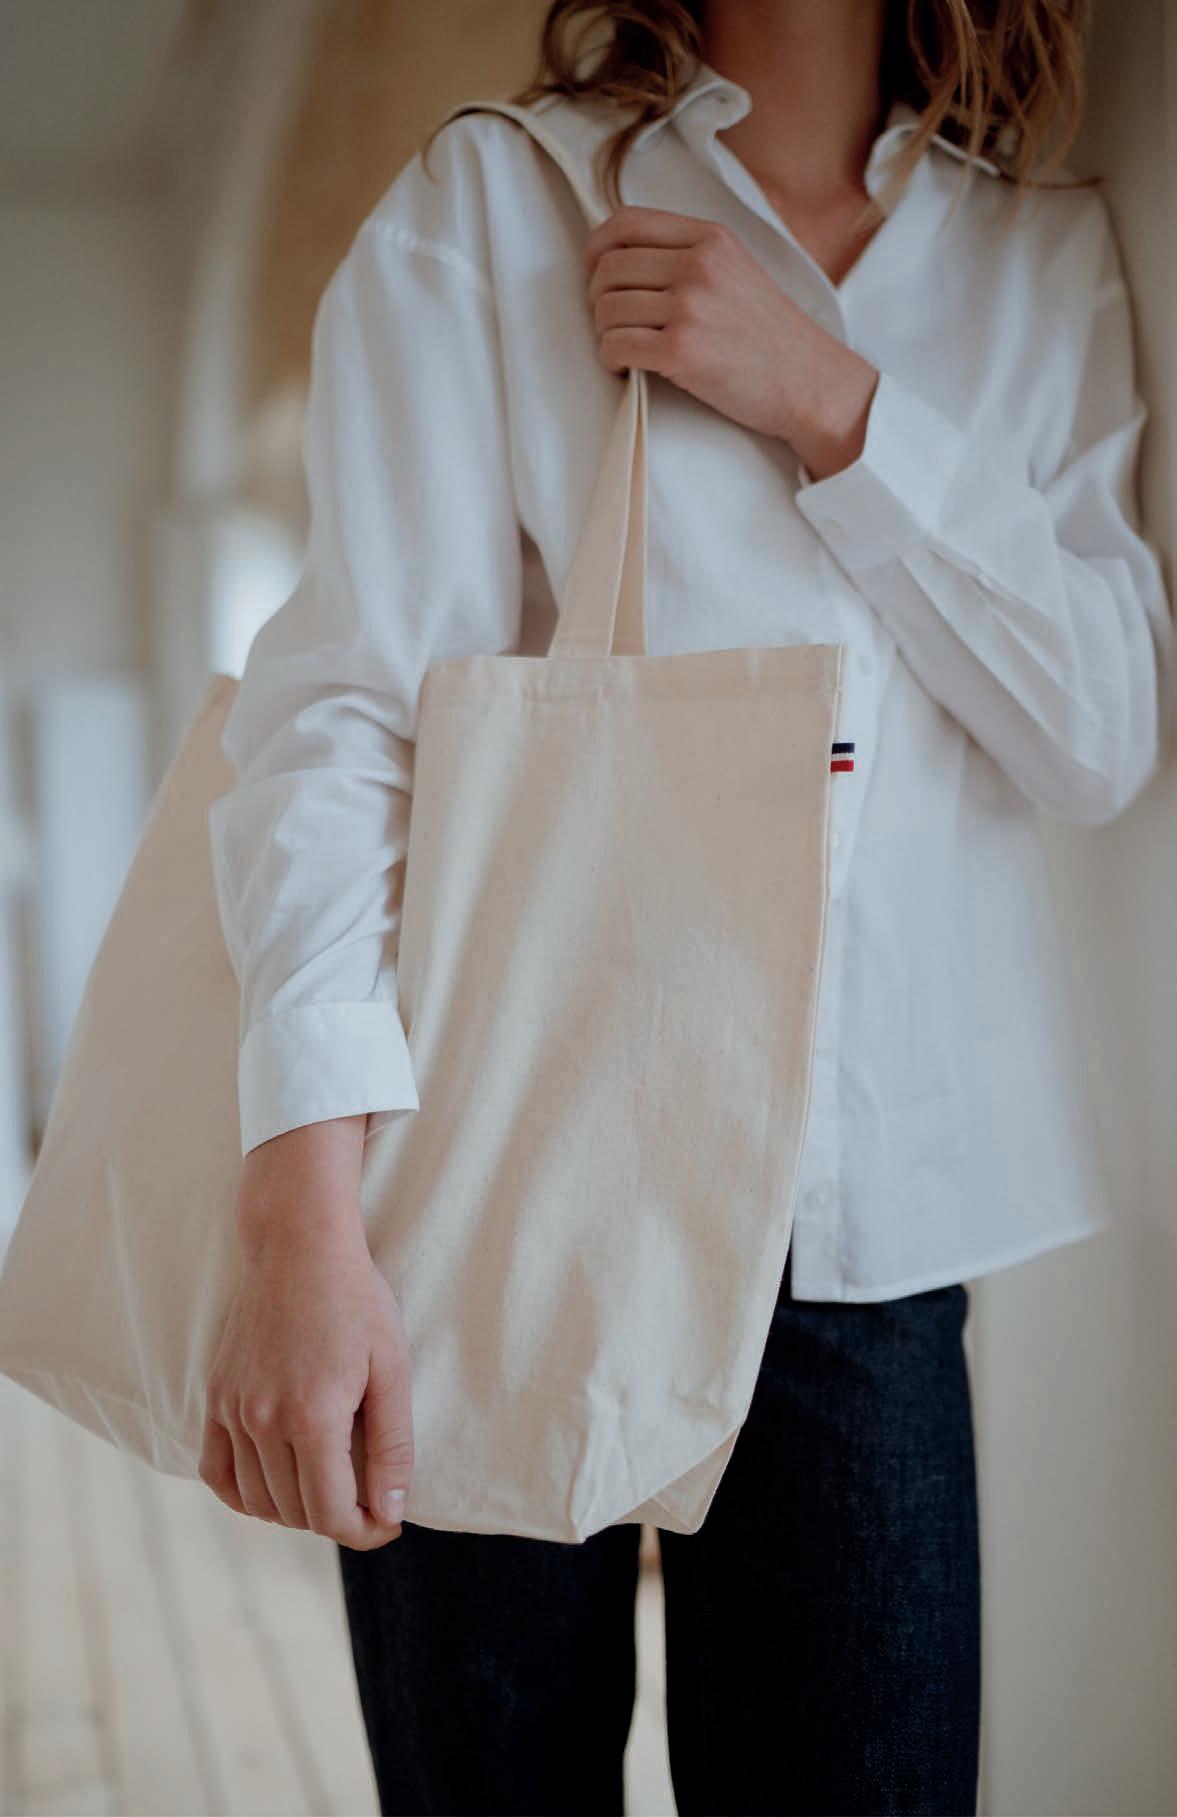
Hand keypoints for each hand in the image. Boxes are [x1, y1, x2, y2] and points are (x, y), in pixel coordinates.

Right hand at [199, 1123, 412, 1550]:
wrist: (298, 1247)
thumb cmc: (355, 1303)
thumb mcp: (392, 1370)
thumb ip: (392, 1447)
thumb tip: (390, 1512)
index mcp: (313, 1417)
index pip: (331, 1513)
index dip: (365, 1530)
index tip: (388, 1522)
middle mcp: (263, 1421)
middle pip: (296, 1513)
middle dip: (338, 1520)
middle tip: (370, 1503)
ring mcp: (232, 1411)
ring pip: (258, 1501)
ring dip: (296, 1510)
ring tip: (331, 1490)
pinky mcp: (214, 1399)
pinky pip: (216, 1474)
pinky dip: (245, 1496)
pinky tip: (275, 1488)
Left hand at [584, 204, 878, 478]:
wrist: (810, 382)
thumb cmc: (772, 336)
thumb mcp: (738, 271)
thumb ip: (690, 256)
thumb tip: (626, 258)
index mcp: (710, 239)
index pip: (627, 223)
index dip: (597, 248)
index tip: (595, 272)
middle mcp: (698, 266)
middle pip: (609, 268)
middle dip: (595, 298)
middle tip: (610, 322)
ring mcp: (690, 308)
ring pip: (607, 309)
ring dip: (604, 333)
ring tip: (624, 347)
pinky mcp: (681, 351)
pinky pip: (616, 346)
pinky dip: (611, 360)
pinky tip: (626, 367)